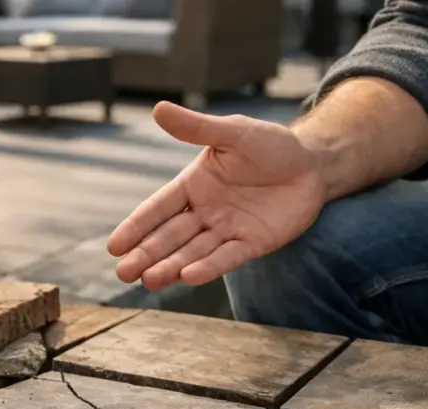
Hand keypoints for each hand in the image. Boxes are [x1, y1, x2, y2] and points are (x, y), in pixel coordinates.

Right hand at [107, 101, 328, 289]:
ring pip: (192, 252)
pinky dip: (208, 268)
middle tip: (124, 274)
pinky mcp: (252, 244)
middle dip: (146, 255)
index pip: (157, 209)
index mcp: (192, 186)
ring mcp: (227, 230)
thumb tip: (159, 109)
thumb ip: (196, 127)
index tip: (114, 247)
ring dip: (170, 266)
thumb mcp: (232, 132)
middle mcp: (204, 212)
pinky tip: (188, 277)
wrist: (313, 164)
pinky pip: (227, 257)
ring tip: (149, 280)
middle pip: (169, 237)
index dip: (136, 228)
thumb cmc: (270, 145)